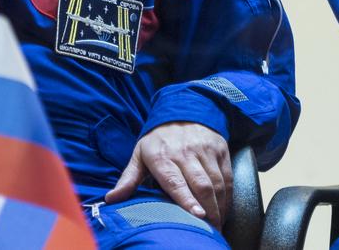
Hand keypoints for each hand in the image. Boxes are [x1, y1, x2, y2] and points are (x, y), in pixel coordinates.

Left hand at [104, 122, 231, 227]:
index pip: (176, 182)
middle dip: (208, 210)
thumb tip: (111, 199)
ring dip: (220, 206)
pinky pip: (227, 176)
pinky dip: (228, 196)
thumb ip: (128, 179)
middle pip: (201, 185)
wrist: (183, 108)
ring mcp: (205, 150)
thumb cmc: (158, 139)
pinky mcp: (220, 149)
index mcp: (162, 157)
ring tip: (217, 224)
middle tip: (210, 229)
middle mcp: (186, 152)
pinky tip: (224, 209)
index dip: (187, 200)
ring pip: (217, 182)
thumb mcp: (140, 155)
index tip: (197, 216)